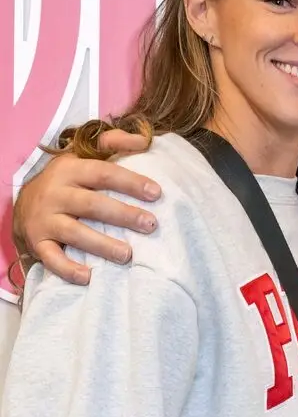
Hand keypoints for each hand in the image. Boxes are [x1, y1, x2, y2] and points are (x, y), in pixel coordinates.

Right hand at [13, 129, 160, 284]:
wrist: (23, 203)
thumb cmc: (66, 179)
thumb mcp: (83, 155)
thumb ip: (113, 143)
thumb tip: (145, 140)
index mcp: (71, 170)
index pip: (104, 173)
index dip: (130, 182)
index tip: (156, 192)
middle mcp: (56, 194)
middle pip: (92, 205)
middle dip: (123, 215)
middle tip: (151, 224)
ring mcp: (45, 220)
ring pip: (75, 233)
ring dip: (102, 245)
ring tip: (128, 254)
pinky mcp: (37, 243)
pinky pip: (52, 259)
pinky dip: (68, 269)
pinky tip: (89, 276)